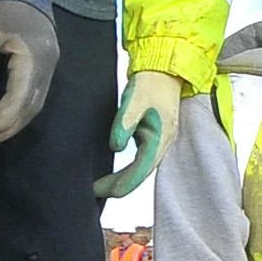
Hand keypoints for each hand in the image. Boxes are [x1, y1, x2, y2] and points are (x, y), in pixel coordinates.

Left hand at [0, 0, 58, 148]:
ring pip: (34, 104)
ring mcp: (49, 65)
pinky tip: (0, 117)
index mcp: (36, 56)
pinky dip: (17, 112)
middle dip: (7, 129)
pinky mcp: (43, 64)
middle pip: (31, 108)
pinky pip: (34, 96)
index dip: (1, 121)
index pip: (21, 99)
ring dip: (13, 124)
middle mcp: (48, 65)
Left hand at [96, 69, 188, 197]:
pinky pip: (142, 159)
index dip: (122, 183)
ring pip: (142, 167)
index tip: (103, 191)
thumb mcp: (135, 101)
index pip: (141, 169)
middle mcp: (163, 143)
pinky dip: (129, 168)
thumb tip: (115, 146)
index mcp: (160, 137)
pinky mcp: (154, 135)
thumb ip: (125, 124)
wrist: (165, 69)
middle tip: (96, 191)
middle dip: (120, 184)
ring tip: (102, 184)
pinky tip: (117, 170)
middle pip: (141, 172)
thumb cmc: (151, 83)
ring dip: (123, 178)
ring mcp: (160, 140)